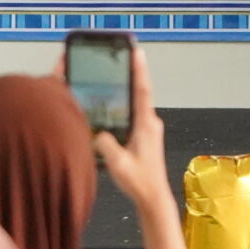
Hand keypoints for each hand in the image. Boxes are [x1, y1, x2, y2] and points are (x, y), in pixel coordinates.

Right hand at [89, 46, 184, 248]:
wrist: (153, 196)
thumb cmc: (138, 180)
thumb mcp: (117, 162)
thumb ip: (105, 143)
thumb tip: (96, 131)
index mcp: (146, 124)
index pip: (143, 91)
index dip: (139, 70)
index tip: (137, 52)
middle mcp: (150, 122)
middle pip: (140, 93)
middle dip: (132, 74)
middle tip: (122, 57)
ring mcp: (149, 128)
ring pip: (137, 104)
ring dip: (128, 89)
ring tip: (116, 75)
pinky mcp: (146, 136)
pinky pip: (135, 114)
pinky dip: (126, 105)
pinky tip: (114, 104)